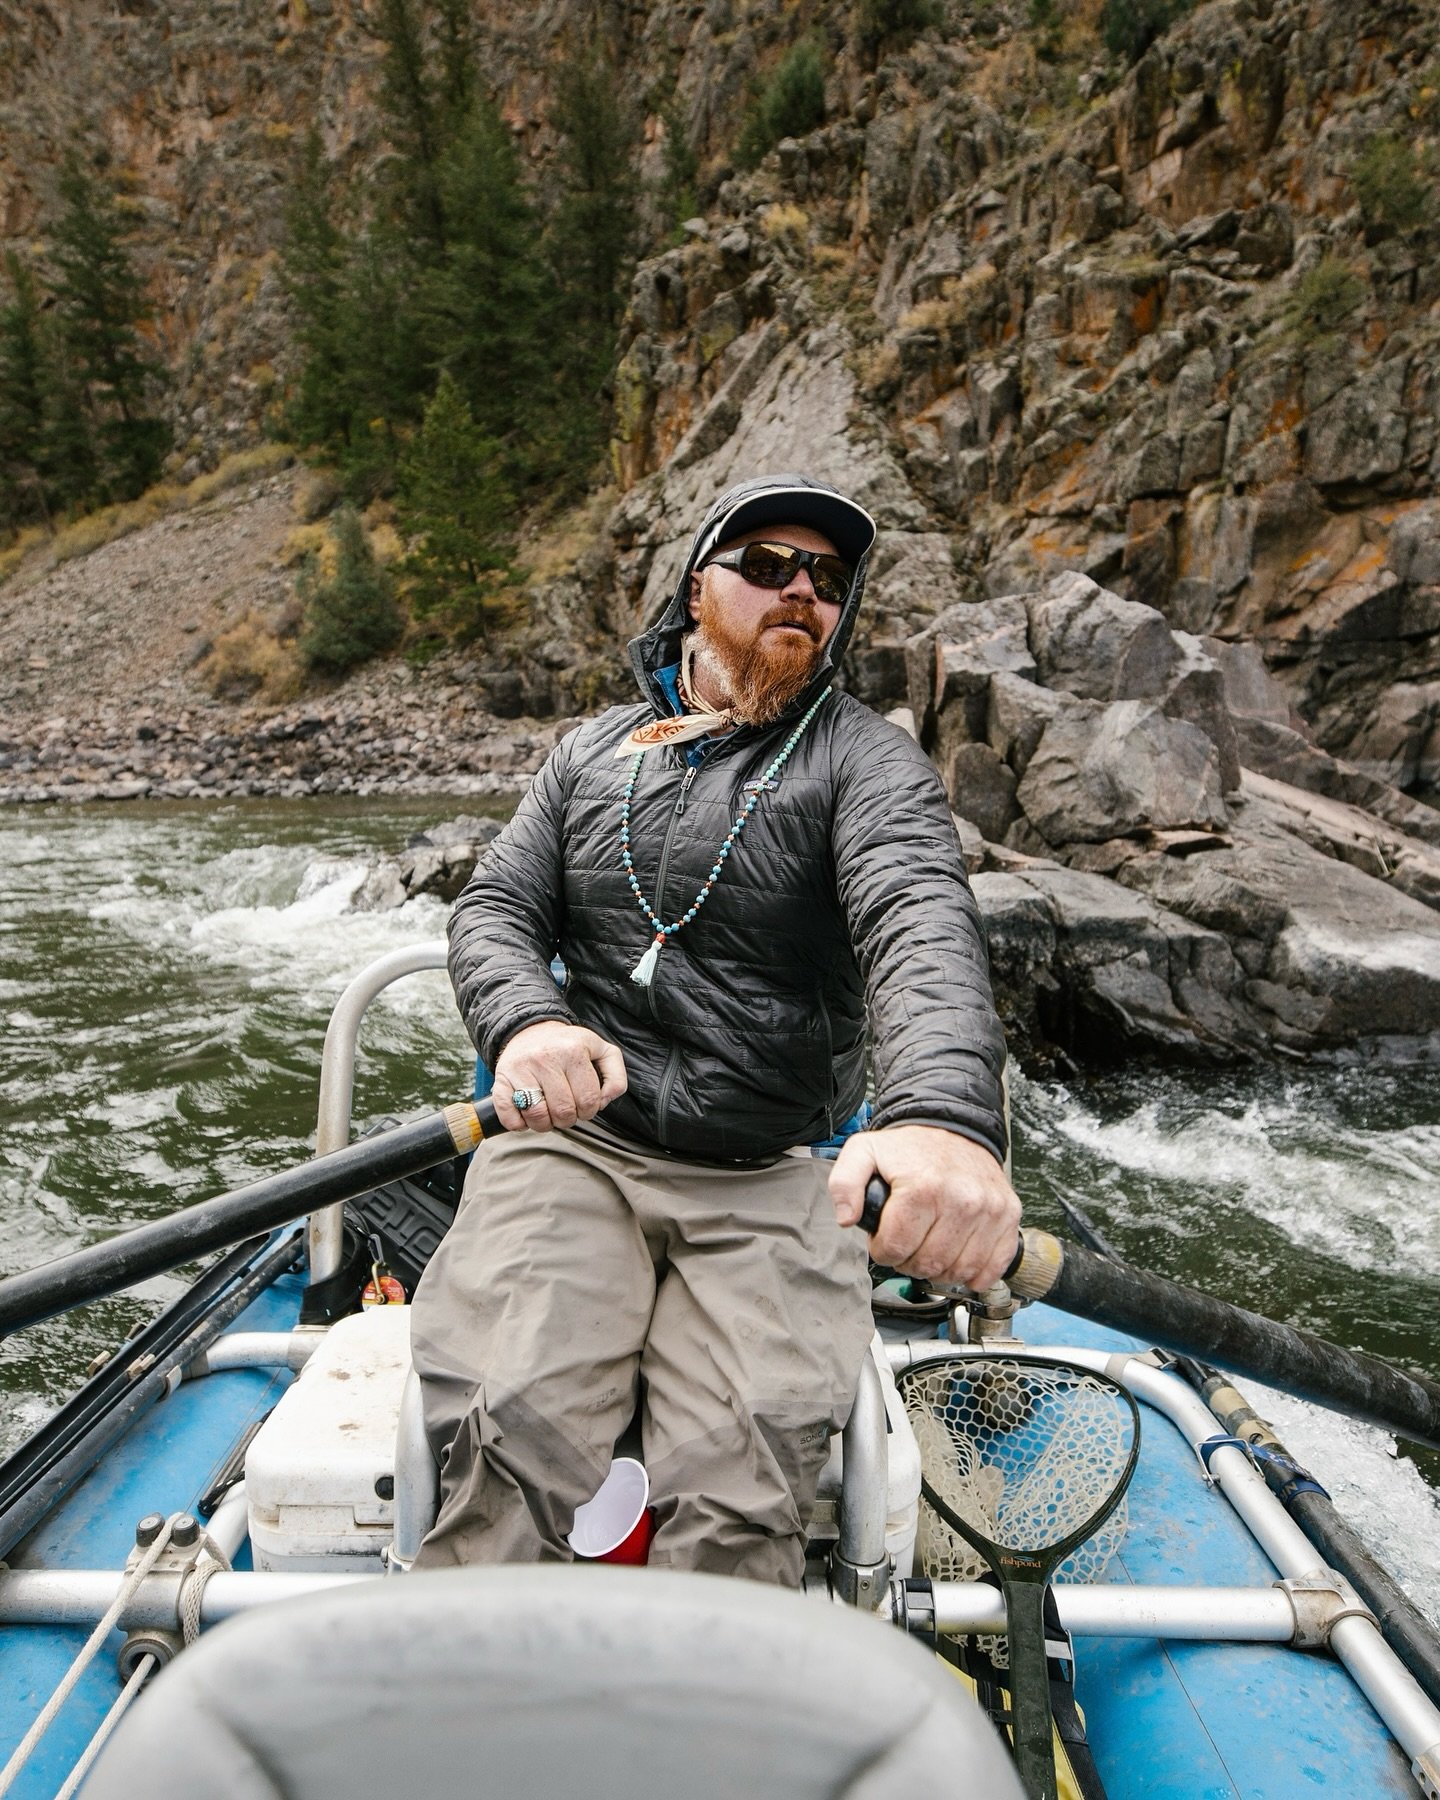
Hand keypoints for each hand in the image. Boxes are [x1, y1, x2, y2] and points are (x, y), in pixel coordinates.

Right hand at [493, 1021, 627, 1133]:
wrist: (530, 1031)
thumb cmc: (568, 1047)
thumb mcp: (600, 1051)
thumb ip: (615, 1077)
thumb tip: (605, 1101)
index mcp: (574, 1051)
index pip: (589, 1100)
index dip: (589, 1110)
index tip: (583, 1104)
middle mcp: (546, 1057)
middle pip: (564, 1112)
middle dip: (568, 1119)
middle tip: (565, 1109)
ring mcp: (521, 1069)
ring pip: (537, 1117)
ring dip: (545, 1124)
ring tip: (547, 1112)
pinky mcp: (501, 1079)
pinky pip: (510, 1116)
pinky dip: (519, 1124)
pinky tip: (527, 1113)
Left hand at [829, 1124, 1020, 1289]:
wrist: (955, 1128)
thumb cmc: (911, 1148)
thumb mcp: (864, 1152)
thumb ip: (844, 1182)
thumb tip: (847, 1218)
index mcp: (924, 1186)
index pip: (896, 1248)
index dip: (882, 1249)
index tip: (885, 1237)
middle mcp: (962, 1199)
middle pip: (928, 1264)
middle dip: (909, 1261)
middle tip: (907, 1242)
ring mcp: (989, 1210)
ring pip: (958, 1271)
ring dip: (939, 1269)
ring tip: (930, 1246)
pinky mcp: (1008, 1216)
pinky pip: (992, 1266)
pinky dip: (975, 1272)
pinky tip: (959, 1257)